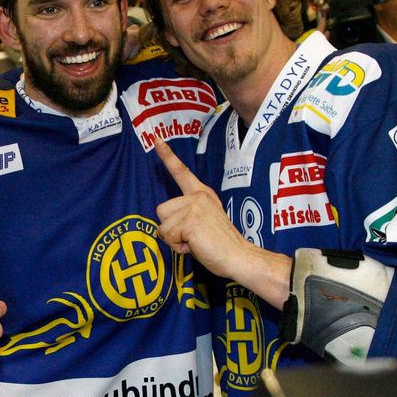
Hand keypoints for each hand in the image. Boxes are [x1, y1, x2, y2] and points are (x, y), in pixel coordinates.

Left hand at [154, 139, 291, 307]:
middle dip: (171, 229)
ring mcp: (194, 206)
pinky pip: (167, 236)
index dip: (168, 156)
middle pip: (161, 210)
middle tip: (193, 237)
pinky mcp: (190, 220)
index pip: (182, 172)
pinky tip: (195, 246)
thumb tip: (170, 223)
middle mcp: (197, 196)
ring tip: (195, 242)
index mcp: (202, 194)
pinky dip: (178, 247)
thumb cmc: (220, 244)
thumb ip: (188, 213)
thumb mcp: (203, 221)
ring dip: (174, 239)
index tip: (157, 139)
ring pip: (162, 225)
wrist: (239, 256)